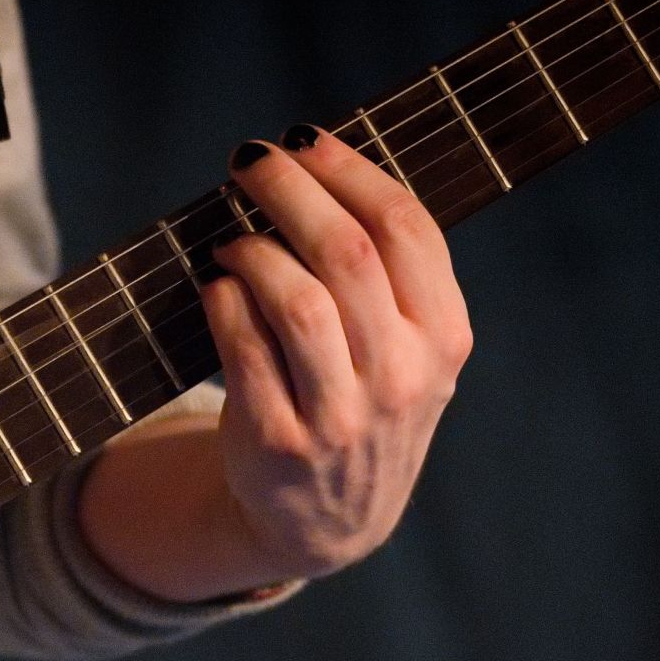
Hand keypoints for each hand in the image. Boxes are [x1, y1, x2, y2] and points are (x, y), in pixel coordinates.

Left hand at [202, 125, 472, 579]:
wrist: (328, 521)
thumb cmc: (362, 404)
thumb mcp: (408, 350)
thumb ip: (388, 274)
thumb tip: (316, 162)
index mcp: (443, 338)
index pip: (406, 228)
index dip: (350, 171)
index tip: (305, 139)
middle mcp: (402, 377)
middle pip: (345, 253)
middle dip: (290, 190)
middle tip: (250, 161)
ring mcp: (341, 416)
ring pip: (295, 300)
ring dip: (252, 249)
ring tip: (230, 238)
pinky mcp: (277, 443)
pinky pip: (242, 349)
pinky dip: (223, 302)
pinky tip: (216, 285)